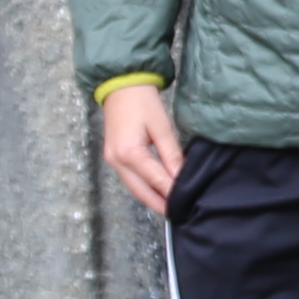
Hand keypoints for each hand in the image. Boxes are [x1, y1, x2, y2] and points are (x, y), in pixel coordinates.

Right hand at [99, 82, 184, 216]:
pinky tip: (157, 191)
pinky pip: (130, 179)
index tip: (187, 203)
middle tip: (180, 214)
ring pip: (134, 188)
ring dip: (151, 198)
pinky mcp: (112, 157)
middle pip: (141, 192)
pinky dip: (143, 187)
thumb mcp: (162, 127)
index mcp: (130, 153)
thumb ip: (172, 155)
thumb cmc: (143, 101)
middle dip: (160, 205)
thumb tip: (181, 177)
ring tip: (171, 207)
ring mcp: (112, 160)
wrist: (121, 84)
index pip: (156, 181)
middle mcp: (117, 161)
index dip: (172, 193)